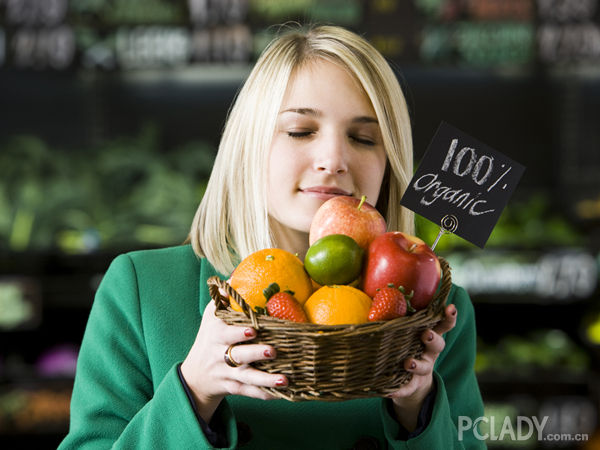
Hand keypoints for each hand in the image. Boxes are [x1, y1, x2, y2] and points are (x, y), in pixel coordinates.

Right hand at [180, 301, 286, 422]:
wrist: (196, 375)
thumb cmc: (209, 337)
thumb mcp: (211, 316)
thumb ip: (223, 297)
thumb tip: (235, 275)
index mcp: (216, 335)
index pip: (226, 334)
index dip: (239, 333)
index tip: (253, 330)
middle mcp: (220, 355)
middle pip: (238, 355)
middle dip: (255, 354)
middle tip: (273, 351)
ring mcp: (227, 373)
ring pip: (246, 377)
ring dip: (265, 379)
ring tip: (284, 379)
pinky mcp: (233, 388)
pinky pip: (249, 392)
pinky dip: (264, 394)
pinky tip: (280, 394)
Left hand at [386, 303, 457, 430]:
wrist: (410, 384)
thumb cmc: (406, 347)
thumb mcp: (405, 332)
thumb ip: (396, 314)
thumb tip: (376, 292)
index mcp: (429, 335)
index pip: (443, 324)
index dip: (449, 316)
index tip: (450, 307)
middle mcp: (429, 353)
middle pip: (438, 345)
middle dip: (433, 338)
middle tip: (425, 334)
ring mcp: (423, 370)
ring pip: (424, 367)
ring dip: (416, 364)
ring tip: (407, 363)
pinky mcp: (412, 386)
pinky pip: (406, 388)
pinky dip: (398, 390)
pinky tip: (389, 391)